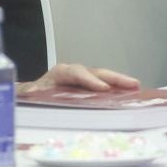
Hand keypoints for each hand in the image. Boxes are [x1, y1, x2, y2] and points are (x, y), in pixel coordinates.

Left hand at [15, 64, 139, 96]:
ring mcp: (83, 79)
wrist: (32, 94)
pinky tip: (129, 94)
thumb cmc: (33, 94)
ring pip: (103, 77)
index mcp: (60, 73)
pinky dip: (116, 89)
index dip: (90, 80)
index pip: (77, 73)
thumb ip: (31, 93)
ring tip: (136, 86)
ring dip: (120, 81)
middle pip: (96, 72)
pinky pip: (103, 86)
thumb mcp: (30, 94)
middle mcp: (74, 73)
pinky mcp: (88, 87)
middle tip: (133, 83)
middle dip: (114, 77)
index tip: (104, 89)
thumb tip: (30, 92)